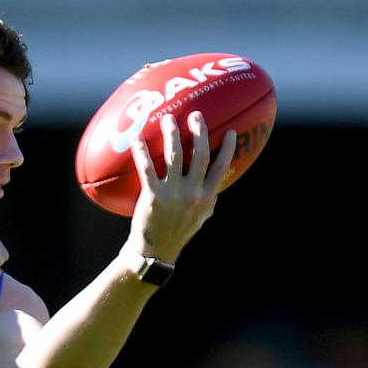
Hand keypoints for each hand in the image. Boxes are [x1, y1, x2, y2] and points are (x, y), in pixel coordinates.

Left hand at [125, 111, 234, 262]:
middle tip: (196, 115)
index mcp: (206, 198)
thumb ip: (207, 198)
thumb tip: (216, 180)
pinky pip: (147, 168)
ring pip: (175, 156)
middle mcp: (192, 194)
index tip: (230, 131)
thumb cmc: (177, 232)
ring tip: (168, 119)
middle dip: (199, 132)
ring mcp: (173, 194)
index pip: (221, 169)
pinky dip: (142, 151)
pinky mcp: (153, 197)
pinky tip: (137, 138)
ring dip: (172, 134)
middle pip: (200, 156)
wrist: (156, 252)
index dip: (227, 149)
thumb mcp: (200, 217)